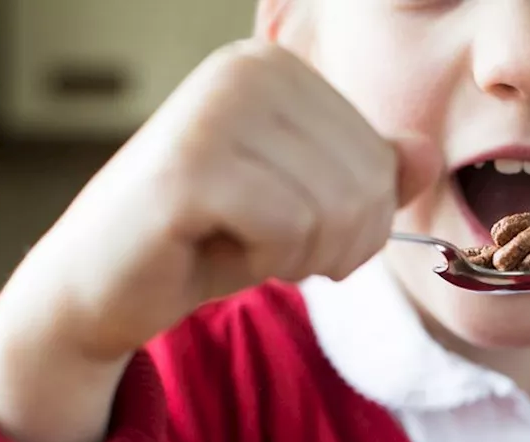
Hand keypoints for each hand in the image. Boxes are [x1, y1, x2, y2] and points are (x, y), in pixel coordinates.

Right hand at [0, 38, 441, 441]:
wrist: (102, 285)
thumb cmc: (207, 240)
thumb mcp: (304, 205)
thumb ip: (368, 175)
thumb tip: (427, 155)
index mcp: (276, 68)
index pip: (382, 158)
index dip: (359, 222)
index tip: (296, 231)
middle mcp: (244, 70)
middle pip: (365, 183)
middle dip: (333, 244)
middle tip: (272, 251)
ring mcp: (212, 112)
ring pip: (332, 208)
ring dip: (295, 256)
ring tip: (239, 245)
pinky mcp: (188, 168)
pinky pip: (286, 231)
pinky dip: (261, 263)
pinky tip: (212, 249)